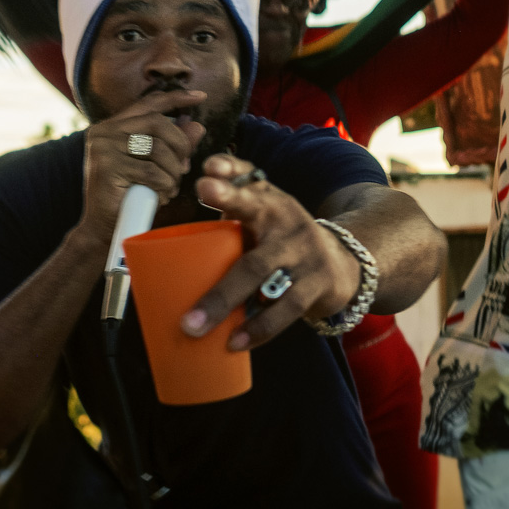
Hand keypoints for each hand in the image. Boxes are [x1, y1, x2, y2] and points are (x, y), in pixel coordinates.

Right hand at [79, 88, 208, 236]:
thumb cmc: (131, 197)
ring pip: (157, 149)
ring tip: (170, 188)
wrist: (104, 229)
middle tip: (184, 168)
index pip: (148, 104)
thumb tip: (197, 126)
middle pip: (157, 123)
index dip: (176, 98)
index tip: (200, 96)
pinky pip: (152, 172)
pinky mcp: (106, 167)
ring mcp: (103, 148)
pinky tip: (161, 197)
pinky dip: (164, 187)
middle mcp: (104, 132)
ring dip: (172, 172)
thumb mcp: (155, 167)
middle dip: (180, 145)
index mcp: (113, 127)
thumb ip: (173, 146)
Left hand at [182, 154, 359, 351]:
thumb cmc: (282, 244)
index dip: (229, 167)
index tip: (208, 166)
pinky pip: (285, 307)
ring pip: (260, 270)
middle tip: (201, 191)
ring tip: (193, 325)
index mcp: (267, 202)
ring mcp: (303, 250)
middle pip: (252, 209)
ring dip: (224, 298)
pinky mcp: (317, 282)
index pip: (248, 177)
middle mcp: (285, 218)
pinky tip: (235, 342)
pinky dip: (259, 327)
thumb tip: (163, 256)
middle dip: (226, 200)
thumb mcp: (263, 223)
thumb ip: (227, 224)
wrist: (345, 264)